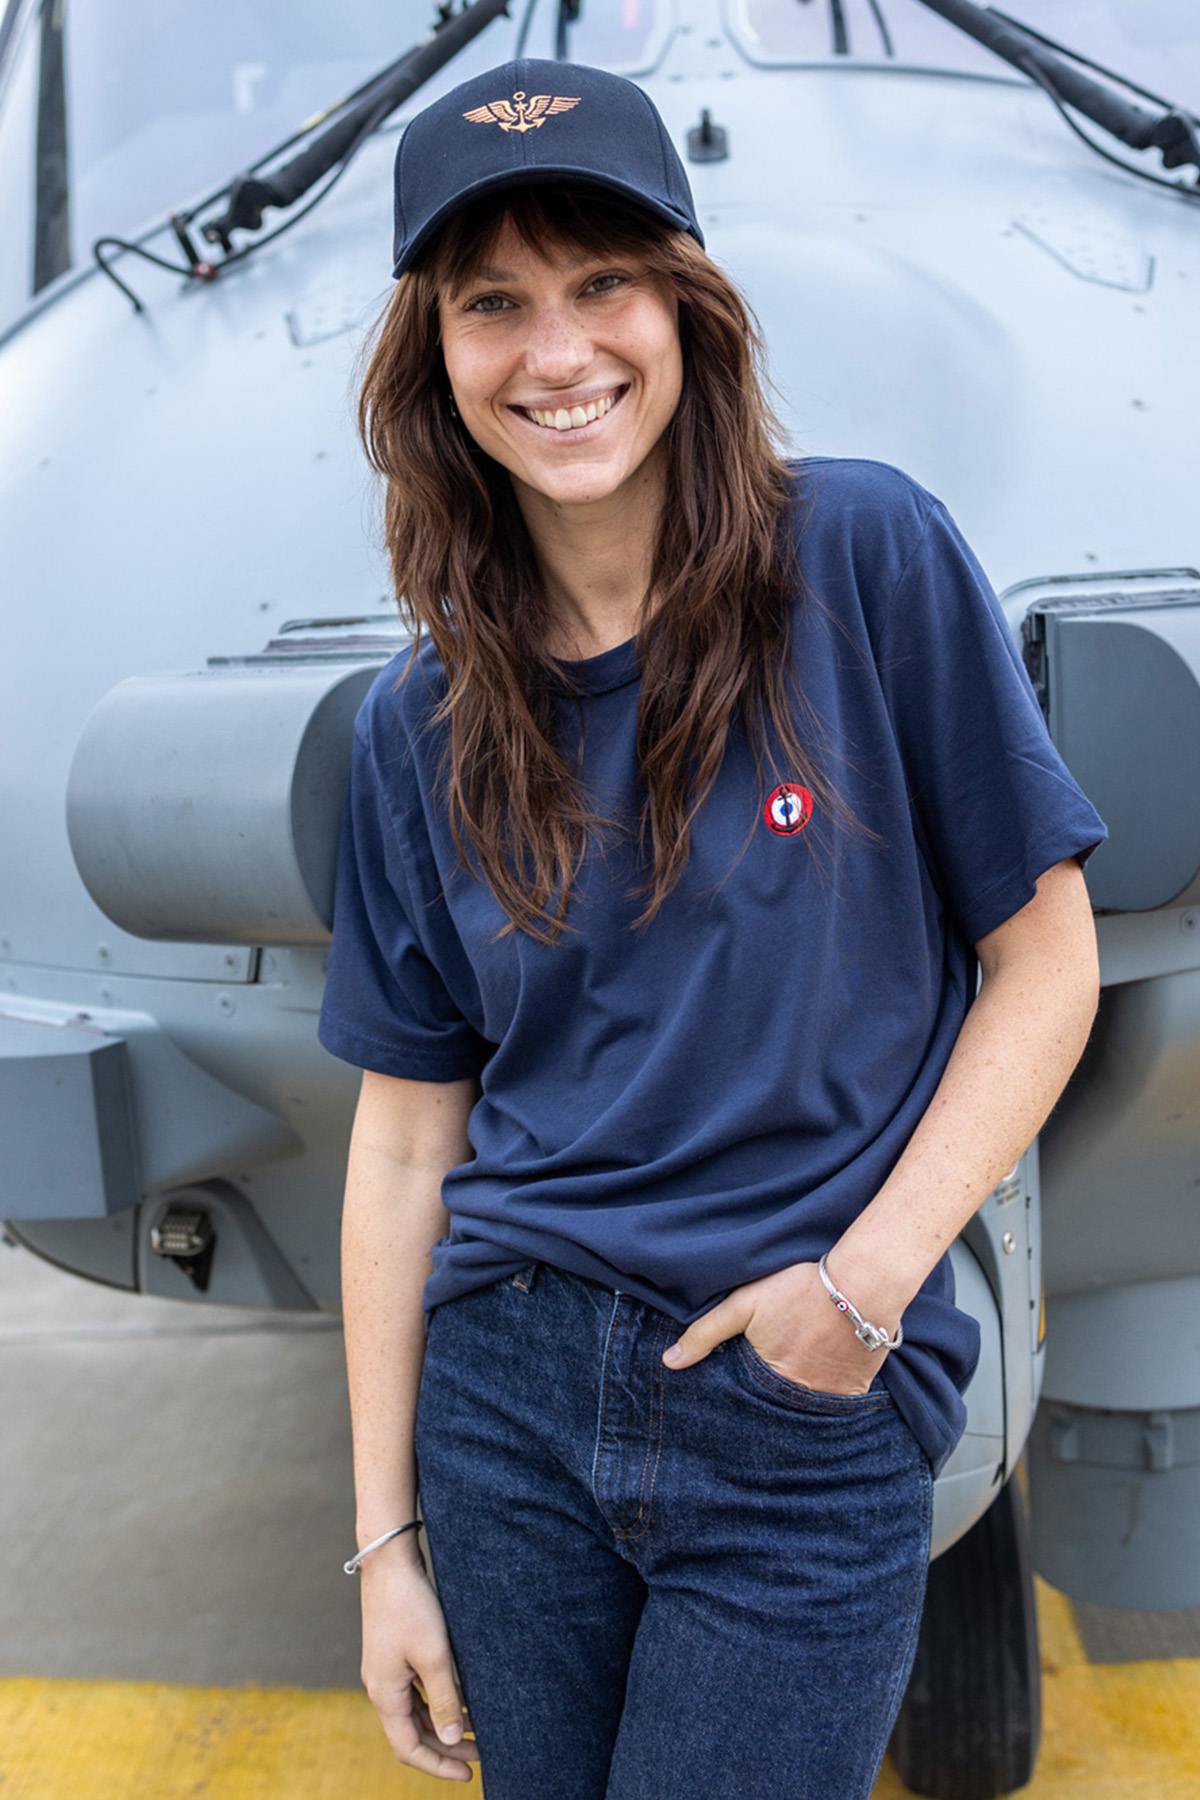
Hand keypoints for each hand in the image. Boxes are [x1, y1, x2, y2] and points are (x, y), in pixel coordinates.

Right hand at [359, 1537, 478, 1782]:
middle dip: (446, 1749)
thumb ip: (444, 1699)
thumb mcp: (434, 1655)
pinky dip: (438, 1702)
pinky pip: (416, 1693)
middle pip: (413, 1734)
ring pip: (415, 1714)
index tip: (469, 1775)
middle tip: (481, 1756)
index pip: (408, 1748)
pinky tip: (462, 1700)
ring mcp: (387, 1671)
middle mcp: (383, 1688)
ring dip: (443, 1725)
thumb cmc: (410, 1605)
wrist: (389, 1562)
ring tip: (478, 1731)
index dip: (438, 1766)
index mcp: (385, 1694)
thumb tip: (450, 1739)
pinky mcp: (395, 1655)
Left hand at [661, 1259, 898, 1394]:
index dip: (738, 1397)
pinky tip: (819, 1382)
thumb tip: (670, 1362)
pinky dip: (825, 1401)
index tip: (734, 1394)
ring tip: (791, 1385)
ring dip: (795, 1404)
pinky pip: (835, 1409)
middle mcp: (797, 1397)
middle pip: (774, 1410)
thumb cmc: (800, 1289)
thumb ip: (706, 1332)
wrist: (862, 1284)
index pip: (744, 1402)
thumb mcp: (745, 1304)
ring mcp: (828, 1399)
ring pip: (803, 1412)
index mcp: (767, 1380)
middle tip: (764, 1389)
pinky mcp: (854, 1393)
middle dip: (765, 1406)